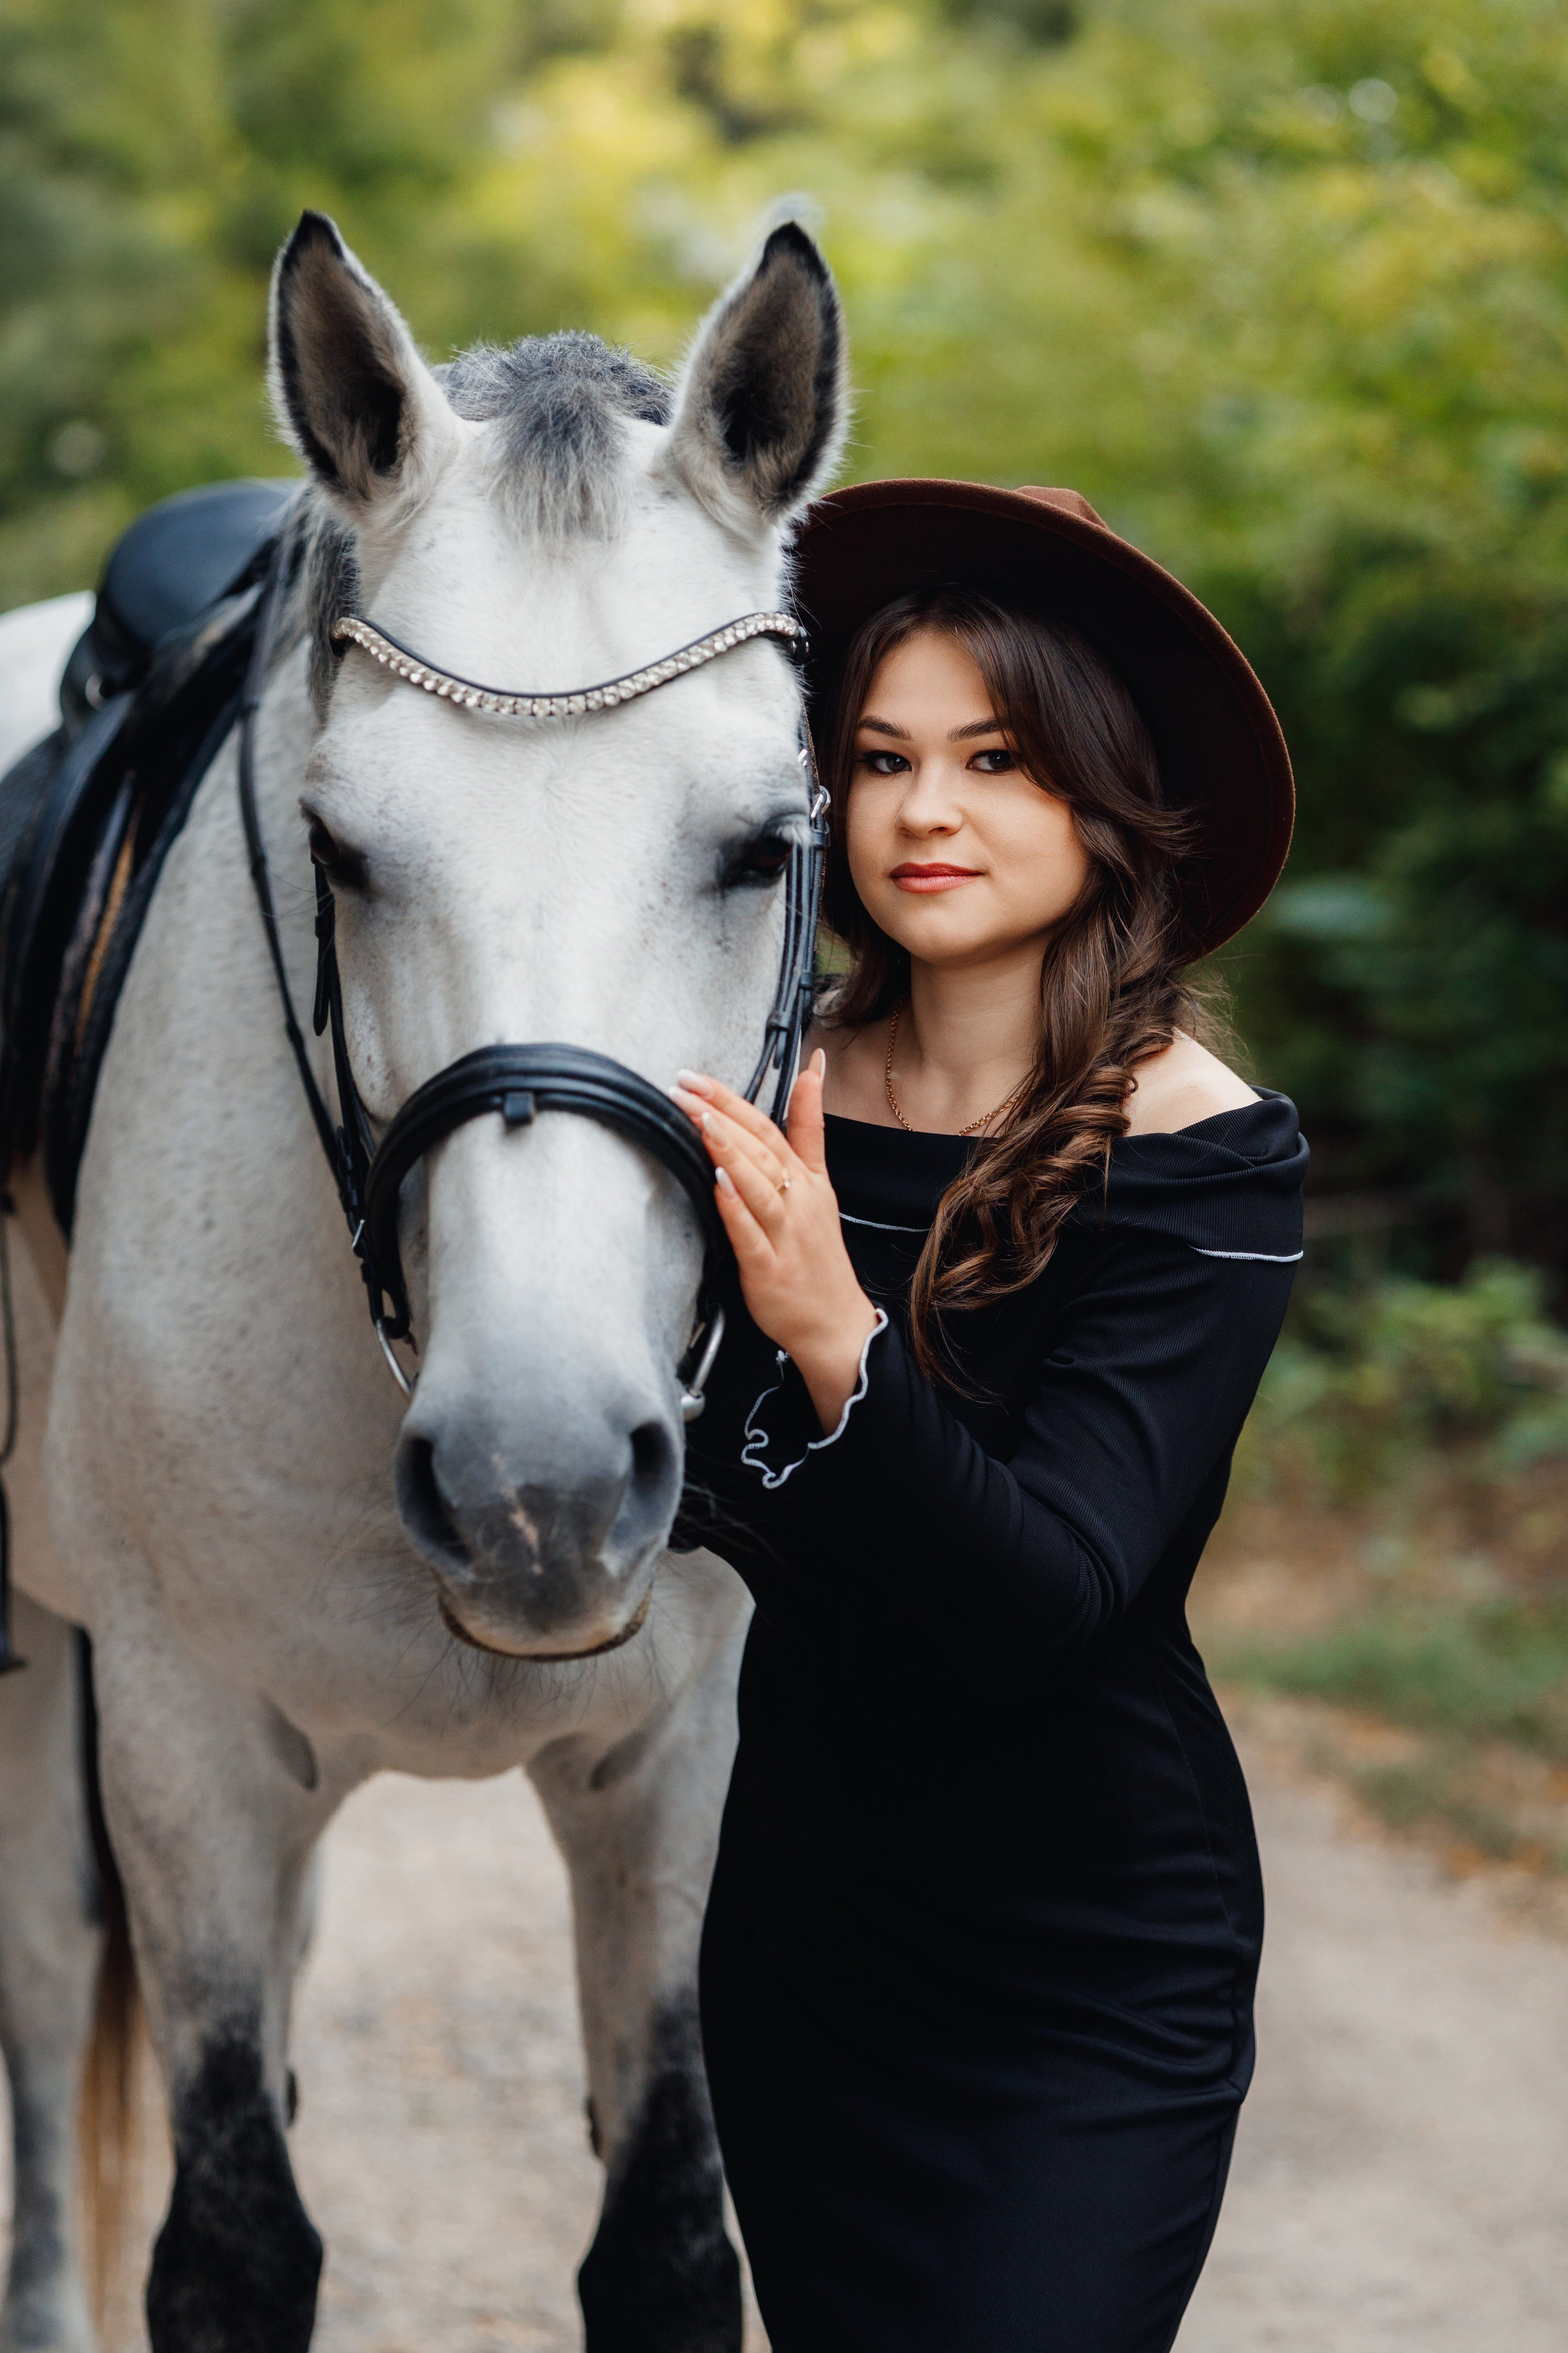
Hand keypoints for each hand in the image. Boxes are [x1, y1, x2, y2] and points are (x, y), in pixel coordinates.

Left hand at [672, 1053, 880, 1433]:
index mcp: (807, 1180)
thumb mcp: (821, 1185)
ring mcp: (785, 1236)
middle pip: (760, 1149)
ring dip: (729, 1151)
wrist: (835, 1323)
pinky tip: (719, 1184)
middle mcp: (798, 1202)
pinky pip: (751, 1235)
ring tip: (700, 1121)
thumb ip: (809, 1129)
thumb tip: (811, 1072)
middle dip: (721, 1114)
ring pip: (758, 1185)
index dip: (734, 1100)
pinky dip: (736, 1209)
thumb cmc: (817, 1255)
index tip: (699, 1076)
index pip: (770, 1128)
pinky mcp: (769, 1269)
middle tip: (684, 1087)